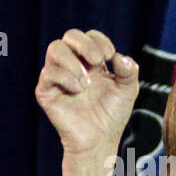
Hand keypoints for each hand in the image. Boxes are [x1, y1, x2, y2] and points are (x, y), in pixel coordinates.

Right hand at [34, 29, 138, 156]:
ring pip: (55, 49)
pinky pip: (48, 73)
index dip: (99, 41)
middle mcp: (73, 65)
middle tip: (97, 60)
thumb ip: (129, 71)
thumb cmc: (112, 115)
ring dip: (73, 61)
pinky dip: (65, 77)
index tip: (110, 56)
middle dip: (84, 43)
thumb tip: (121, 57)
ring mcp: (58, 76)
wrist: (100, 140)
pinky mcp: (46, 90)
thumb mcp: (127, 91)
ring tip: (87, 82)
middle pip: (69, 36)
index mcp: (91, 62)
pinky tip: (79, 90)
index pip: (90, 37)